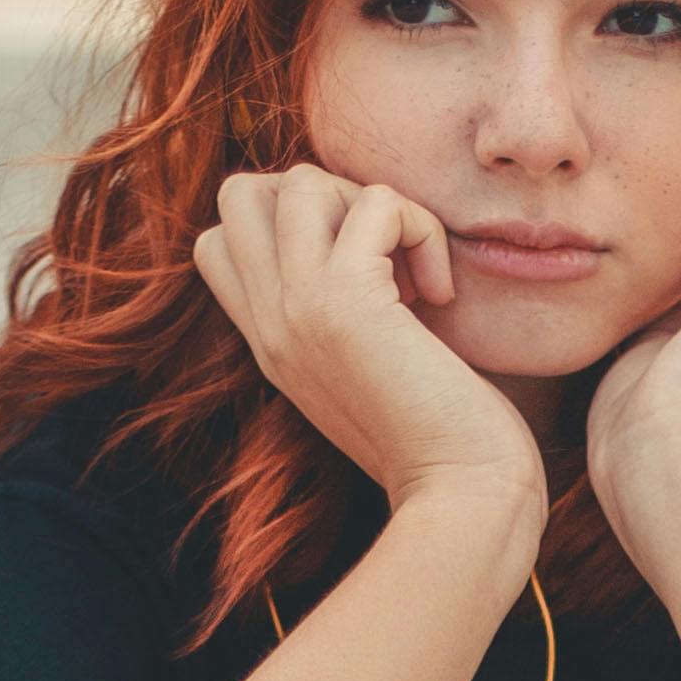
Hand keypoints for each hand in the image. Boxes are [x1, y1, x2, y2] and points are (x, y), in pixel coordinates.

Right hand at [194, 166, 545, 530]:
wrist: (463, 499)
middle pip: (241, 194)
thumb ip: (341, 317)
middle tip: (377, 254)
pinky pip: (377, 202)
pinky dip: (421, 228)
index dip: (286, 225)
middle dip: (320, 194)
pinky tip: (440, 296)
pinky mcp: (349, 302)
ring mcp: (299, 309)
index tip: (355, 270)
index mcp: (268, 342)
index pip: (218, 240)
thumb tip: (367, 243)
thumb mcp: (365, 373)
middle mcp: (270, 322)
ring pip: (301, 182)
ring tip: (411, 274)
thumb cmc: (440, 445)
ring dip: (372, 206)